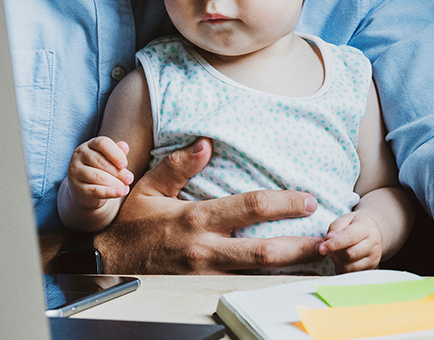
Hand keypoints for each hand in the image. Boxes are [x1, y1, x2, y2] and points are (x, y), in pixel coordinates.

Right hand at [66, 137, 133, 209]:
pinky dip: (109, 192)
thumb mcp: (110, 159)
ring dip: (115, 182)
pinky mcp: (77, 188)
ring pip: (97, 176)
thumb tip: (125, 145)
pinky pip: (94, 190)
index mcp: (89, 145)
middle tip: (129, 179)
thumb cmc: (102, 169)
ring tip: (126, 187)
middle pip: (100, 161)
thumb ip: (118, 152)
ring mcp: (75, 172)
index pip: (102, 143)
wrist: (86, 190)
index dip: (115, 153)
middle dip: (117, 171)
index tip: (125, 164)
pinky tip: (120, 193)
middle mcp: (80, 156)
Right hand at [95, 137, 321, 272]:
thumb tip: (206, 143)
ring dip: (291, 268)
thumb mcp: (149, 188)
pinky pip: (244, 285)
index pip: (250, 207)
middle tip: (329, 238)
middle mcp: (206, 249)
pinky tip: (289, 276)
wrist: (104, 264)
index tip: (309, 200)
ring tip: (319, 259)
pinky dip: (269, 281)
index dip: (284, 203)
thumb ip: (179, 165)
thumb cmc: (130, 224)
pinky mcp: (204, 289)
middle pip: (265, 250)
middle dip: (301, 245)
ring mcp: (206, 274)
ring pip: (259, 274)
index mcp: (197, 218)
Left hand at [318, 212, 382, 272]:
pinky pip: (351, 274)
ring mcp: (374, 258)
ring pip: (349, 267)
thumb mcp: (345, 219)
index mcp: (366, 227)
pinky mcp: (371, 268)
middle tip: (333, 248)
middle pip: (349, 254)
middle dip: (336, 253)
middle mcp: (373, 243)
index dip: (334, 244)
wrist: (374, 233)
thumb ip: (336, 227)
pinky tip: (343, 260)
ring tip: (338, 254)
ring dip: (338, 262)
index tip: (321, 248)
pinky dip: (342, 269)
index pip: (350, 237)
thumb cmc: (356, 225)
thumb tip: (329, 239)